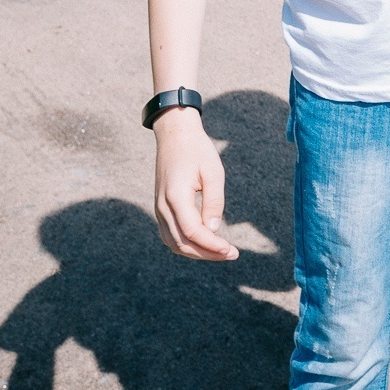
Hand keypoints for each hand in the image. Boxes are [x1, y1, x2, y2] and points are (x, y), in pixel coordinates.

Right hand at [152, 110, 238, 260]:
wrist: (175, 135)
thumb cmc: (197, 151)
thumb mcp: (213, 172)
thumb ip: (214, 202)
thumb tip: (214, 231)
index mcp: (175, 197)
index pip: (193, 232)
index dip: (212, 246)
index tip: (231, 250)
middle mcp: (162, 207)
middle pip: (182, 244)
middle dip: (207, 254)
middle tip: (231, 254)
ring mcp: (159, 209)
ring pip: (174, 243)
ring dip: (197, 252)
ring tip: (221, 252)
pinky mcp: (160, 209)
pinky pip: (170, 235)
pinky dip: (186, 245)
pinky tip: (205, 244)